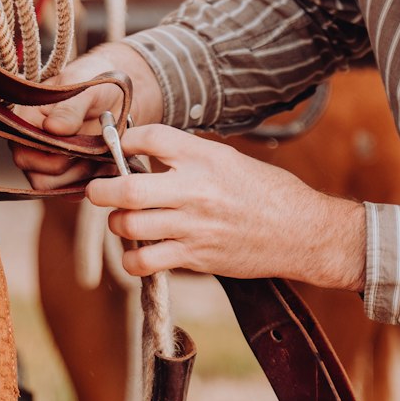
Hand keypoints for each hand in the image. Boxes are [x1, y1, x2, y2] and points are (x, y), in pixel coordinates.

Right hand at [12, 42, 163, 191]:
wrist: (120, 94)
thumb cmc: (97, 83)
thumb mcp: (86, 89)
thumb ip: (70, 108)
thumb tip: (53, 127)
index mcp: (26, 120)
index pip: (24, 153)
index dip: (53, 153)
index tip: (80, 139)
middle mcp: (31, 144)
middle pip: (38, 177)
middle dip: (72, 166)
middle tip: (96, 148)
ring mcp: (47, 162)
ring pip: (55, 188)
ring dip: (83, 175)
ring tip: (103, 153)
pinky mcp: (67, 174)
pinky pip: (73, 191)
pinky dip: (92, 181)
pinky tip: (107, 162)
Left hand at [87, 123, 365, 291]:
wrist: (302, 232)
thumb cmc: (267, 192)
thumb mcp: (230, 159)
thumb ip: (189, 155)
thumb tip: (147, 152)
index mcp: (205, 157)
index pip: (149, 137)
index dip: (125, 139)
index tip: (119, 146)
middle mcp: (195, 189)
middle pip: (128, 188)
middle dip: (101, 189)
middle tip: (97, 190)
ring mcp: (193, 226)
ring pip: (129, 227)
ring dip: (116, 224)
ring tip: (122, 221)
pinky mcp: (195, 257)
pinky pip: (146, 262)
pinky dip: (131, 259)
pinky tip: (137, 252)